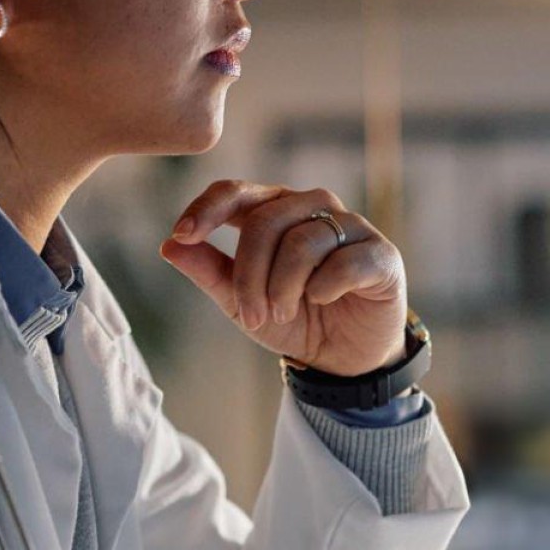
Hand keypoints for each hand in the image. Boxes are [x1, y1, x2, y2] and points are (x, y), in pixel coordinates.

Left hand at [160, 180, 408, 374]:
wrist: (344, 358)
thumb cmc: (293, 319)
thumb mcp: (240, 302)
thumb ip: (209, 271)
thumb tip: (169, 245)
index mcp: (273, 211)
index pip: (235, 191)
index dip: (206, 209)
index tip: (183, 235)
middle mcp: (311, 207)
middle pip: (266, 222)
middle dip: (250, 275)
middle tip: (251, 315)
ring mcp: (349, 225)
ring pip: (303, 242)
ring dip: (283, 287)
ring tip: (283, 313)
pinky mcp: (380, 253)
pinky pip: (343, 261)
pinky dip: (324, 288)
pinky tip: (323, 301)